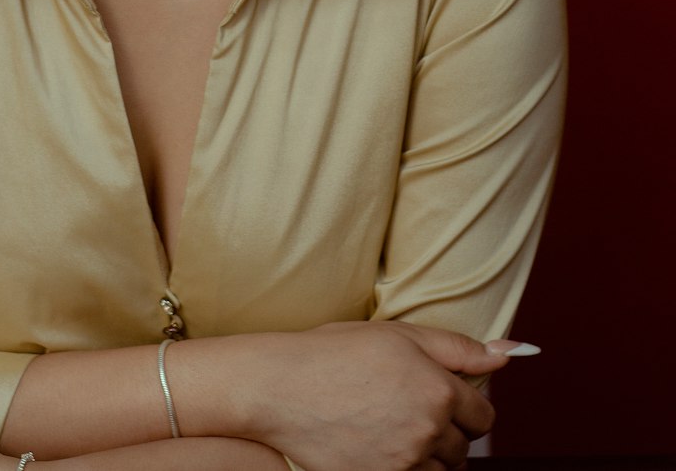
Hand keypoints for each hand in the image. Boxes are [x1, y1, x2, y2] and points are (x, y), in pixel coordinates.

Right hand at [210, 320, 529, 470]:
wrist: (281, 387)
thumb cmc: (336, 352)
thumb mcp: (398, 335)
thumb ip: (459, 346)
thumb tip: (511, 352)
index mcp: (439, 389)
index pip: (484, 416)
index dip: (465, 406)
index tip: (441, 397)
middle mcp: (429, 430)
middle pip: (464, 448)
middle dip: (446, 432)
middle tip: (409, 408)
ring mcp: (405, 462)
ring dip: (428, 456)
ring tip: (393, 427)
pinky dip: (406, 469)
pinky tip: (380, 444)